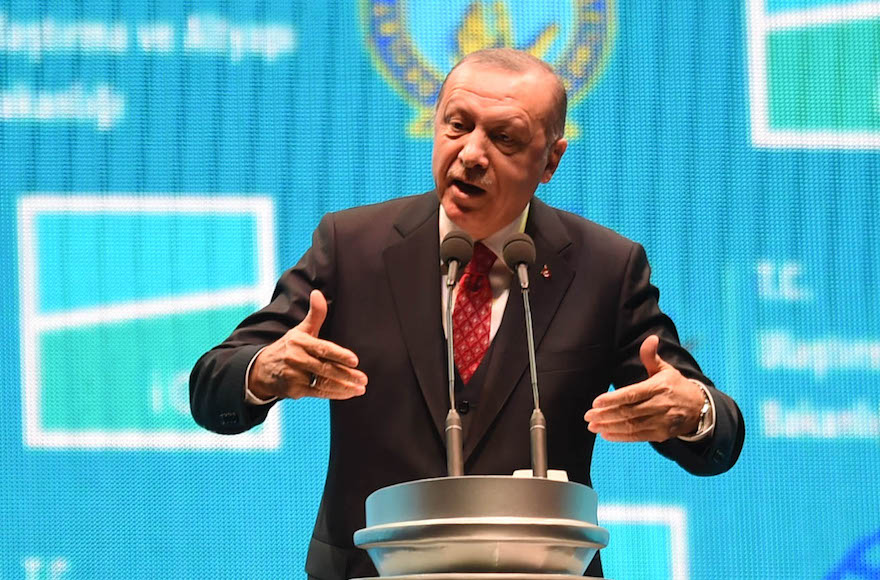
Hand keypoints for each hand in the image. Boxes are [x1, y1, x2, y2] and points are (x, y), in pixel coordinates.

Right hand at [248, 290, 367, 399]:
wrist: (261, 369)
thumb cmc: (288, 347)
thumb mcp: (301, 330)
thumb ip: (315, 314)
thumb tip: (318, 293)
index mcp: (299, 342)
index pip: (322, 349)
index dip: (339, 355)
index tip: (355, 361)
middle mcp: (295, 358)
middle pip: (325, 368)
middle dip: (346, 375)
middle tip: (364, 378)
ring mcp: (294, 376)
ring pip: (323, 383)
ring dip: (344, 387)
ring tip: (360, 388)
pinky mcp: (293, 390)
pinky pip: (318, 393)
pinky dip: (334, 394)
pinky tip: (348, 393)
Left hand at [584, 335, 702, 441]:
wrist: (700, 409)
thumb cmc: (677, 386)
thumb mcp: (666, 369)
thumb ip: (651, 356)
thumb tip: (651, 338)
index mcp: (660, 387)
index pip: (633, 394)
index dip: (613, 399)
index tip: (596, 401)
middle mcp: (661, 405)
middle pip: (629, 411)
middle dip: (606, 414)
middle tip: (588, 415)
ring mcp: (662, 422)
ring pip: (632, 426)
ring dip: (610, 426)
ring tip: (592, 426)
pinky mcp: (661, 435)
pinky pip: (638, 437)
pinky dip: (620, 437)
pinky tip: (605, 434)